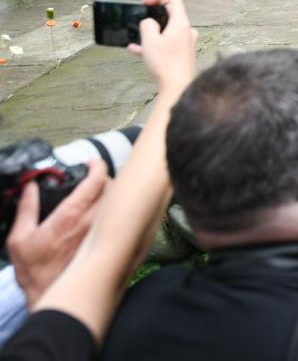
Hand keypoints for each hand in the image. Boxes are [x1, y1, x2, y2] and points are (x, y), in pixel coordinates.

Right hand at [8, 161, 108, 306]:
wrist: (51, 295)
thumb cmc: (35, 270)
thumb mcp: (19, 238)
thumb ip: (27, 208)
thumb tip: (31, 188)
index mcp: (71, 215)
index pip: (96, 180)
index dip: (97, 165)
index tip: (91, 162)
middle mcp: (92, 221)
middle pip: (112, 187)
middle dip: (105, 177)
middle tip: (93, 178)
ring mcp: (102, 232)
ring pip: (116, 202)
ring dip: (110, 193)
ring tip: (98, 193)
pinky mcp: (105, 243)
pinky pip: (117, 219)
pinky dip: (113, 210)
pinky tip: (102, 213)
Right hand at [126, 0, 197, 92]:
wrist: (178, 87)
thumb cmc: (166, 64)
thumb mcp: (150, 40)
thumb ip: (147, 25)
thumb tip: (148, 22)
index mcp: (181, 24)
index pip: (173, 0)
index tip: (145, 3)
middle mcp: (187, 32)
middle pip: (170, 16)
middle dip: (152, 18)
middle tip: (140, 21)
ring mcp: (186, 43)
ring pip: (166, 32)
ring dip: (150, 34)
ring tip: (135, 39)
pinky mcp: (183, 54)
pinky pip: (167, 45)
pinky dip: (154, 45)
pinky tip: (137, 51)